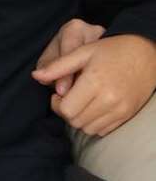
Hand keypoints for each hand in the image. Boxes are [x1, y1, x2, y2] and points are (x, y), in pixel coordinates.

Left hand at [32, 32, 155, 136]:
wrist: (146, 54)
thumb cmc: (112, 50)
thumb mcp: (83, 52)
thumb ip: (58, 66)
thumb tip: (36, 76)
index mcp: (95, 82)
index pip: (66, 109)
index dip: (56, 104)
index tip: (59, 94)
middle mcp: (109, 99)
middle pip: (75, 121)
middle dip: (66, 112)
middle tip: (68, 98)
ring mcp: (120, 109)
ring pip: (88, 128)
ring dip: (79, 119)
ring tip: (81, 102)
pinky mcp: (127, 115)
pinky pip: (103, 130)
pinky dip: (93, 123)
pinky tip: (93, 107)